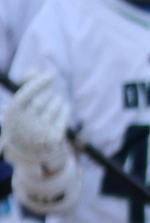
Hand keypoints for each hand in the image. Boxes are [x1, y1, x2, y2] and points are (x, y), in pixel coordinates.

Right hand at [1, 71, 82, 213]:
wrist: (31, 151)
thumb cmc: (25, 121)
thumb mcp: (20, 105)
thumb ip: (26, 85)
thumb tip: (35, 71)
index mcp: (13, 114)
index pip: (25, 95)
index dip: (37, 83)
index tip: (49, 75)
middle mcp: (25, 123)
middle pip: (43, 97)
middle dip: (48, 91)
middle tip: (48, 91)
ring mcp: (40, 131)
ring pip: (55, 103)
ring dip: (56, 99)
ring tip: (53, 102)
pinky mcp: (54, 136)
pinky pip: (64, 112)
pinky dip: (64, 106)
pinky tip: (61, 107)